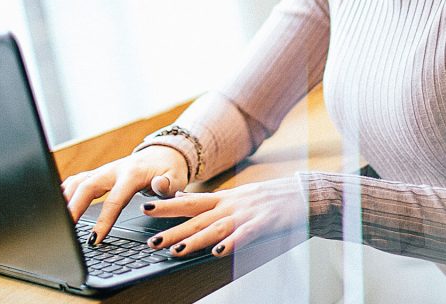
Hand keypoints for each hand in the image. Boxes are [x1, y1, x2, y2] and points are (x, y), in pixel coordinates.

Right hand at [61, 145, 188, 244]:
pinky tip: (57, 204)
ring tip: (55, 218)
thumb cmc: (168, 170)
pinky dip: (65, 191)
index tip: (95, 238)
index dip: (104, 220)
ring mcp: (103, 171)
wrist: (163, 154)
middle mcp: (113, 170)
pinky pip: (77, 180)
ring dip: (65, 198)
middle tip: (64, 229)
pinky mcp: (98, 174)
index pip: (114, 199)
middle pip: (87, 187)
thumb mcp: (176, 177)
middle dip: (73, 207)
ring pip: (78, 182)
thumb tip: (159, 185)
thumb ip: (168, 184)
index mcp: (131, 174)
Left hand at [140, 177, 305, 257]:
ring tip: (177, 250)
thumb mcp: (236, 195)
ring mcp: (246, 215)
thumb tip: (183, 199)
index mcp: (223, 199)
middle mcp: (230, 206)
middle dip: (173, 230)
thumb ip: (210, 201)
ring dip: (195, 240)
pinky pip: (244, 236)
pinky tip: (218, 252)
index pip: (189, 202)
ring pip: (215, 229)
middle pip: (196, 218)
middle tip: (151, 240)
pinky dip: (231, 243)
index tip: (144, 208)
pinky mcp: (263, 224)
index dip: (166, 205)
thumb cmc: (268, 198)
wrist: (300, 194)